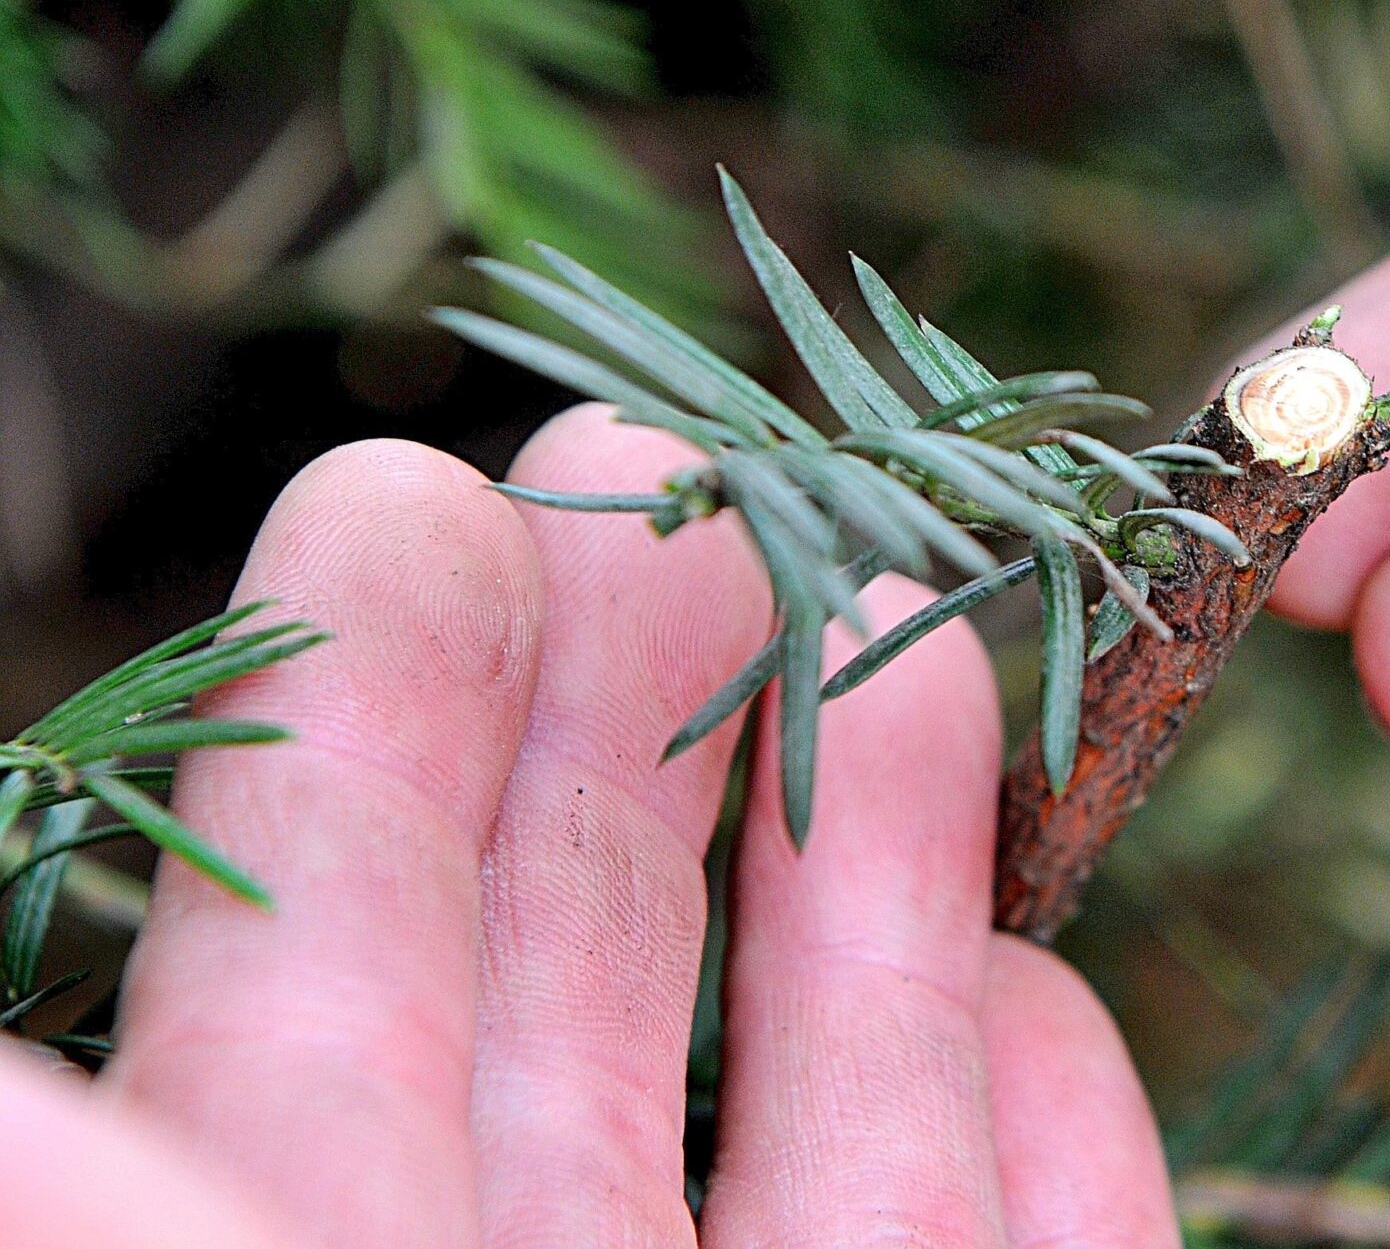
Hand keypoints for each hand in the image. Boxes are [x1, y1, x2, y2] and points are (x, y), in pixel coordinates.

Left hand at [0, 406, 1177, 1245]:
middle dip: (627, 702)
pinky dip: (1039, 1095)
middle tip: (658, 471)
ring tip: (901, 591)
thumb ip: (63, 1186)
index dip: (351, 739)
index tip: (398, 501)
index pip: (300, 1002)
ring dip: (874, 828)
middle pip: (575, 998)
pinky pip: (1029, 1247)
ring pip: (830, 1100)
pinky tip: (1038, 959)